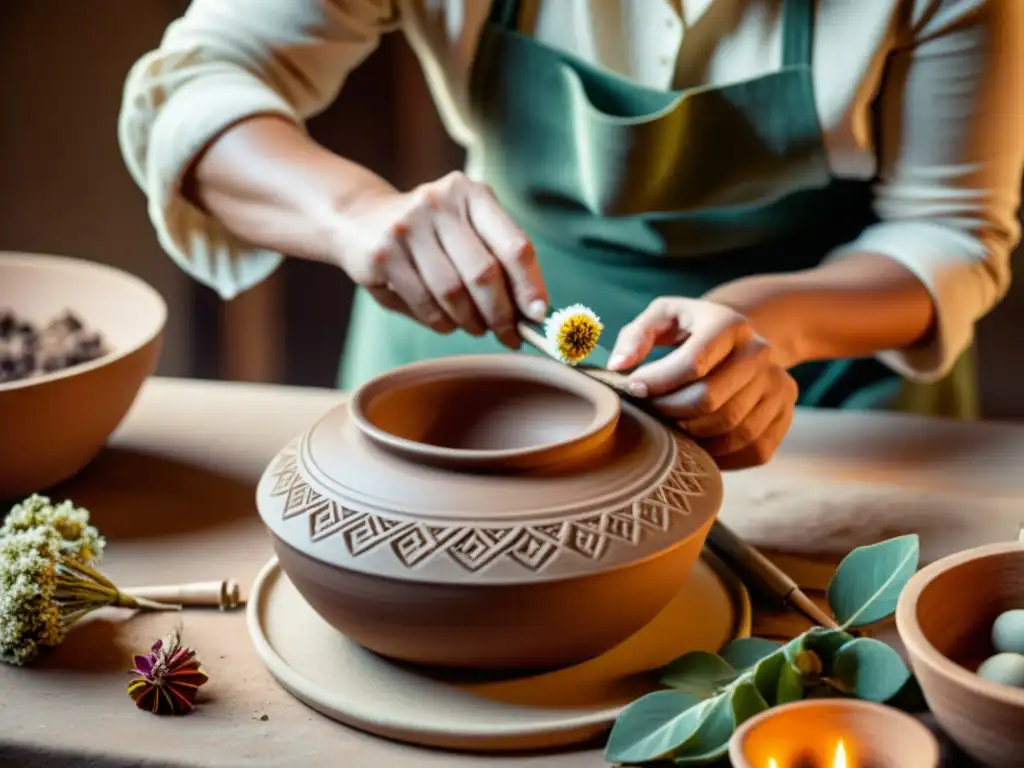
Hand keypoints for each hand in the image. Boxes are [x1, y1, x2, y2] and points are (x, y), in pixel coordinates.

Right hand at [337, 171, 547, 347]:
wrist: (360, 217)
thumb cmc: (431, 232)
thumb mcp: (465, 228)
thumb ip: (499, 259)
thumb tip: (534, 311)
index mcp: (472, 194)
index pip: (515, 245)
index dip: (531, 286)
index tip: (539, 316)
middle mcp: (440, 203)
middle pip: (485, 274)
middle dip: (502, 314)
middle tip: (509, 335)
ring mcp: (408, 227)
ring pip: (453, 293)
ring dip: (471, 321)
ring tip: (476, 327)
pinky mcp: (384, 254)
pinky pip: (424, 303)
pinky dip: (442, 322)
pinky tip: (447, 323)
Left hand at [607, 297, 797, 469]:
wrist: (741, 340)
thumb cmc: (691, 330)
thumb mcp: (663, 317)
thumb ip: (636, 335)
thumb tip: (620, 366)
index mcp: (729, 323)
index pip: (693, 363)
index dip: (658, 382)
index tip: (634, 388)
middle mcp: (760, 352)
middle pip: (710, 400)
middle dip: (671, 412)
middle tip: (652, 411)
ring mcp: (778, 384)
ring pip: (732, 430)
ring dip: (694, 437)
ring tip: (672, 426)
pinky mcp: (785, 412)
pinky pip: (753, 449)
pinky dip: (723, 456)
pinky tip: (699, 442)